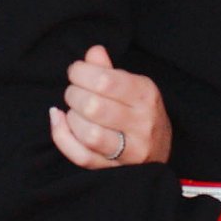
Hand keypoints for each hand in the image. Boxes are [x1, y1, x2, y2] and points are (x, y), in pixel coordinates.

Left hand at [48, 45, 171, 169]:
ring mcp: (131, 150)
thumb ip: (109, 69)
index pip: (106, 81)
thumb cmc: (139, 110)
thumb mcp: (132, 84)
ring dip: (71, 117)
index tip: (76, 71)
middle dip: (74, 95)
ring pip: (89, 135)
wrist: (160, 148)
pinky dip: (63, 137)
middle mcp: (142, 123)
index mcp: (146, 94)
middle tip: (73, 91)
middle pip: (94, 108)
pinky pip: (82, 156)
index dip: (81, 73)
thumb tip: (93, 52)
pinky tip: (60, 121)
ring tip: (73, 109)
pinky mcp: (114, 169)